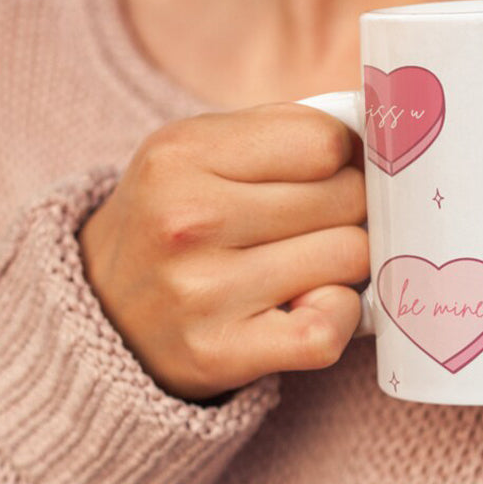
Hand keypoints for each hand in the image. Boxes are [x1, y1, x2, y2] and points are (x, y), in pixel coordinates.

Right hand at [78, 102, 368, 400]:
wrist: (100, 313)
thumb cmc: (175, 223)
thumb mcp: (198, 152)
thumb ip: (282, 132)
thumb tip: (382, 138)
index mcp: (182, 154)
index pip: (325, 142)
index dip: (342, 158)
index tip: (326, 177)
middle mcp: (188, 219)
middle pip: (346, 199)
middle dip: (348, 211)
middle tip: (317, 226)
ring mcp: (203, 291)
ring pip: (349, 258)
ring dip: (344, 265)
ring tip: (306, 265)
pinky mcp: (220, 352)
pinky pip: (328, 329)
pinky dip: (338, 317)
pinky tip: (313, 306)